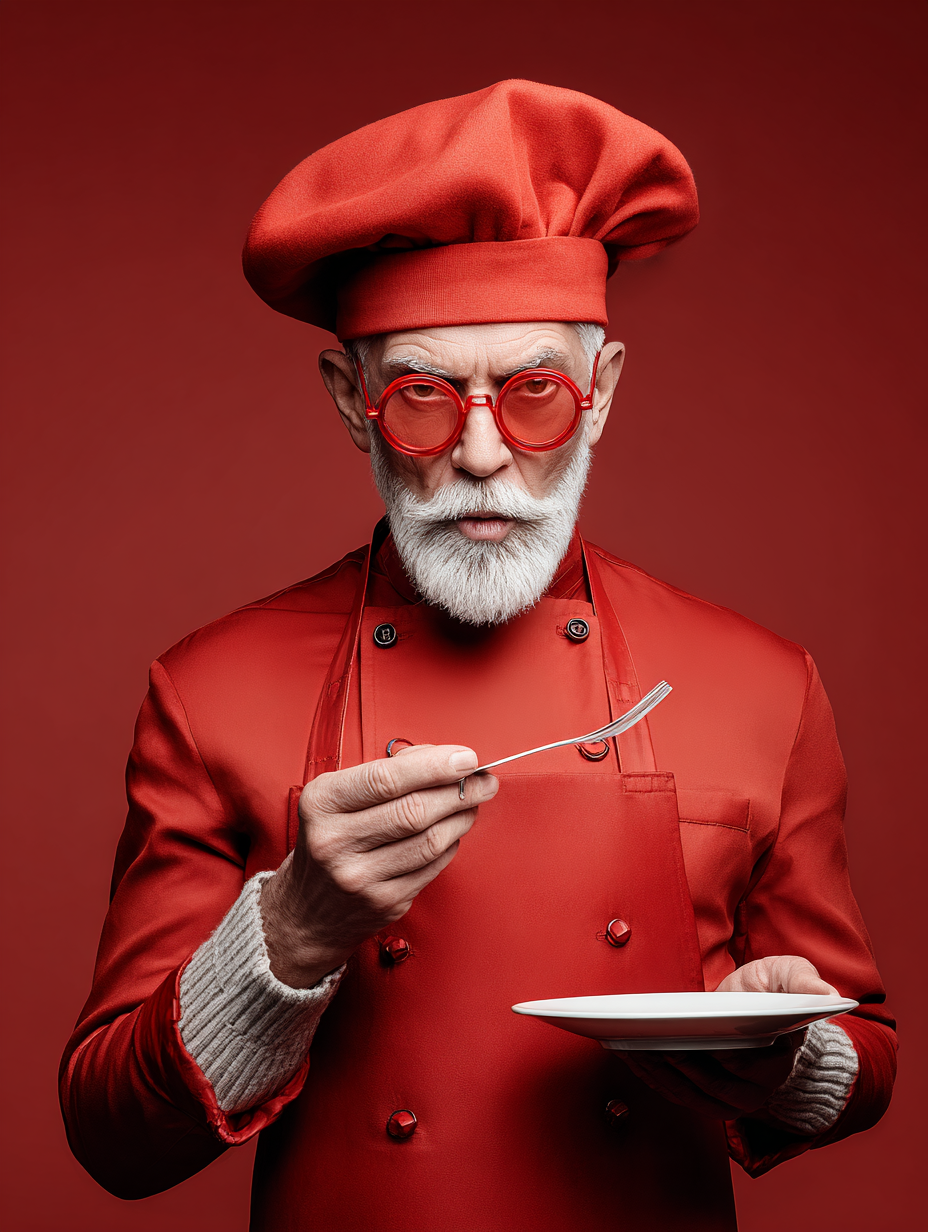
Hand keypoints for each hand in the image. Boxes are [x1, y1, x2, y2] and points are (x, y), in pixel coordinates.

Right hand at [260, 745, 497, 987]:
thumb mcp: (338, 797)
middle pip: (414, 810)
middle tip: (484, 779)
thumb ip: (386, 774)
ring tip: (473, 802)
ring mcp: (360, 877)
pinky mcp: (384, 902)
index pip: (386, 779)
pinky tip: (453, 831)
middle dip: (460, 791)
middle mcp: (335, 841)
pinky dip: (451, 844)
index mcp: (322, 802)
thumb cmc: (332, 838)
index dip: (434, 766)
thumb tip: (443, 759)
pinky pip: (432, 866)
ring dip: (462, 817)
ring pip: (430, 840)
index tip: (467, 757)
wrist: (306, 909)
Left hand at [615, 956, 838, 1119]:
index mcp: (780, 1058)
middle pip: (711, 1083)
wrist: (761, 1013)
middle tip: (645, 1041)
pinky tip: (632, 1057)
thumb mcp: (792, 976)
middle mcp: (757, 1088)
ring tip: (630, 1047)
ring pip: (691, 1094)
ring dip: (658, 1074)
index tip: (685, 1038)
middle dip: (676, 1064)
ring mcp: (732, 1098)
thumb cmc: (774, 992)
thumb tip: (826, 995)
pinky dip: (654, 1079)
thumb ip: (804, 983)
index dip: (715, 1054)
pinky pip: (679, 1095)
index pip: (745, 1064)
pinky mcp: (709, 1098)